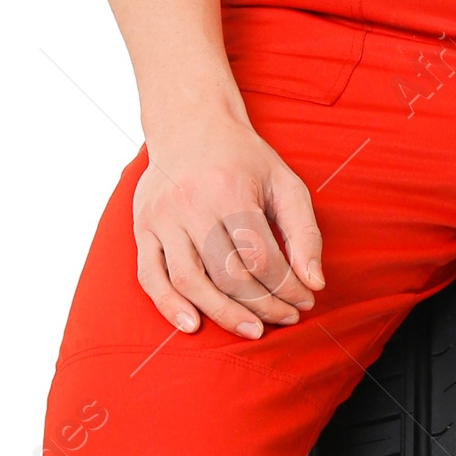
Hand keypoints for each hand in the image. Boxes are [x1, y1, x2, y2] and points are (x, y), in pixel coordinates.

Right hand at [133, 109, 323, 337]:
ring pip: (190, 281)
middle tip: (285, 319)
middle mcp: (191, 205)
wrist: (189, 125)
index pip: (262, 258)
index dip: (288, 287)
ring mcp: (161, 218)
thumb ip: (305, 232)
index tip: (305, 300)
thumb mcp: (285, 183)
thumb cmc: (244, 159)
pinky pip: (150, 276)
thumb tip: (315, 282)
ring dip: (222, 314)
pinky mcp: (141, 227)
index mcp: (231, 191)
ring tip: (252, 330)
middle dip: (263, 305)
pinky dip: (168, 305)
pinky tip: (192, 325)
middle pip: (228, 274)